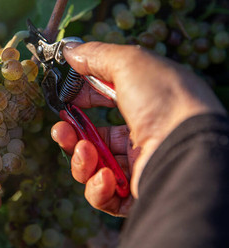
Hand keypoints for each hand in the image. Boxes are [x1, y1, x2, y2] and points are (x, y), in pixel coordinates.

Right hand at [51, 42, 224, 215]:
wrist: (187, 146)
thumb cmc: (164, 99)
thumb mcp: (129, 63)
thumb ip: (96, 55)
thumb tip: (69, 50)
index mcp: (148, 105)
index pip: (108, 104)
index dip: (84, 101)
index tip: (66, 99)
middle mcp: (146, 137)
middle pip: (96, 140)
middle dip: (72, 135)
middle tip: (61, 131)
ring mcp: (141, 167)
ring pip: (95, 168)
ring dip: (80, 161)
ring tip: (85, 152)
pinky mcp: (137, 194)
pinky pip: (105, 197)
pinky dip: (97, 188)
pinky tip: (105, 177)